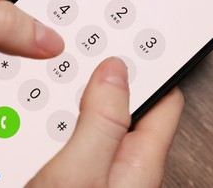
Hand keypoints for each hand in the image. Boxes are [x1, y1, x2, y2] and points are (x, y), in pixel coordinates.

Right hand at [27, 57, 183, 186]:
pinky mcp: (76, 175)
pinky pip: (76, 135)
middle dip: (109, 76)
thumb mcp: (81, 172)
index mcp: (138, 161)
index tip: (134, 39)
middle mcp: (122, 163)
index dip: (154, 67)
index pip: (164, 100)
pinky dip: (63, 117)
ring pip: (97, 118)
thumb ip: (102, 122)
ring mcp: (98, 169)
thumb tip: (115, 71)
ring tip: (66, 73)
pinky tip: (48, 113)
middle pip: (127, 105)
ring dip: (81, 96)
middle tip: (90, 48)